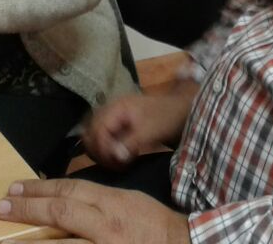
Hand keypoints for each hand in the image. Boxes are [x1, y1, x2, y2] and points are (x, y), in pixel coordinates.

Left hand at [0, 178, 189, 243]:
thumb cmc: (155, 227)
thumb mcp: (128, 202)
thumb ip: (98, 200)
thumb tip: (66, 198)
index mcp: (111, 204)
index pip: (68, 191)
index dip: (38, 190)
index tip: (15, 190)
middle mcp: (106, 226)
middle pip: (59, 214)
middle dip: (28, 210)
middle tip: (1, 208)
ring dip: (31, 243)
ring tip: (4, 240)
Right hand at [83, 82, 197, 170]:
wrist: (182, 110)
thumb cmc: (168, 117)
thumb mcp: (151, 131)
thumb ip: (130, 142)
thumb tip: (113, 156)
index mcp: (116, 107)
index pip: (96, 130)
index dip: (102, 148)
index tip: (114, 163)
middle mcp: (109, 109)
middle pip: (90, 132)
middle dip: (98, 151)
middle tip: (114, 165)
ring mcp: (112, 117)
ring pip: (94, 136)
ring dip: (101, 152)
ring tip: (116, 164)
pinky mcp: (117, 125)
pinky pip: (103, 138)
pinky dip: (106, 150)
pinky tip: (118, 159)